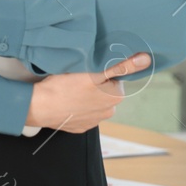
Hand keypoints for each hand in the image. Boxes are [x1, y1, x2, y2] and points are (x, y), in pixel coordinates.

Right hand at [26, 52, 150, 132]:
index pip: (115, 78)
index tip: (87, 70)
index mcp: (115, 97)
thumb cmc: (65, 87)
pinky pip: (81, 113)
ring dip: (84, 96)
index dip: (101, 71)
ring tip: (69, 89)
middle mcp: (108, 112)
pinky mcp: (78, 127)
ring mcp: (93, 121)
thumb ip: (121, 65)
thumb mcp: (94, 71)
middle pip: (104, 91)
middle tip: (76, 78)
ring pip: (92, 102)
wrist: (39, 106)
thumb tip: (146, 59)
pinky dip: (75, 107)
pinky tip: (65, 100)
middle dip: (94, 85)